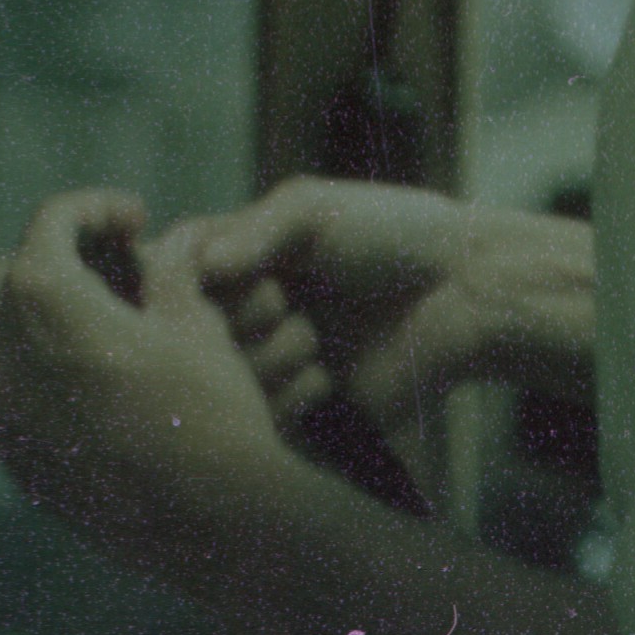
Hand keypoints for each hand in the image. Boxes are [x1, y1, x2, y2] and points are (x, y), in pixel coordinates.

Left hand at [0, 190, 302, 591]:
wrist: (202, 520)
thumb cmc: (205, 408)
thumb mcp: (193, 320)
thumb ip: (162, 269)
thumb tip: (160, 247)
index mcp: (40, 299)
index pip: (52, 221)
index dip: (97, 207)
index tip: (136, 219)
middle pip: (16, 273)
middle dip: (64, 257)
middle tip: (119, 261)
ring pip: (4, 332)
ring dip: (48, 312)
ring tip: (106, 316)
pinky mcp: (7, 454)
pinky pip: (10, 387)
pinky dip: (42, 365)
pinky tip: (96, 372)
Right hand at [177, 176, 595, 455]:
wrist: (465, 295)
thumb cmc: (393, 235)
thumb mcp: (315, 209)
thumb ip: (253, 230)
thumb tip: (197, 269)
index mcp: (239, 263)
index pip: (169, 277)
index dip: (191, 282)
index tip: (236, 269)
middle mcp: (243, 320)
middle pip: (187, 337)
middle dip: (238, 317)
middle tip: (286, 300)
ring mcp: (270, 370)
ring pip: (223, 384)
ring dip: (271, 356)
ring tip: (317, 335)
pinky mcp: (299, 419)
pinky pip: (262, 425)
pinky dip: (291, 396)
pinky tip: (329, 374)